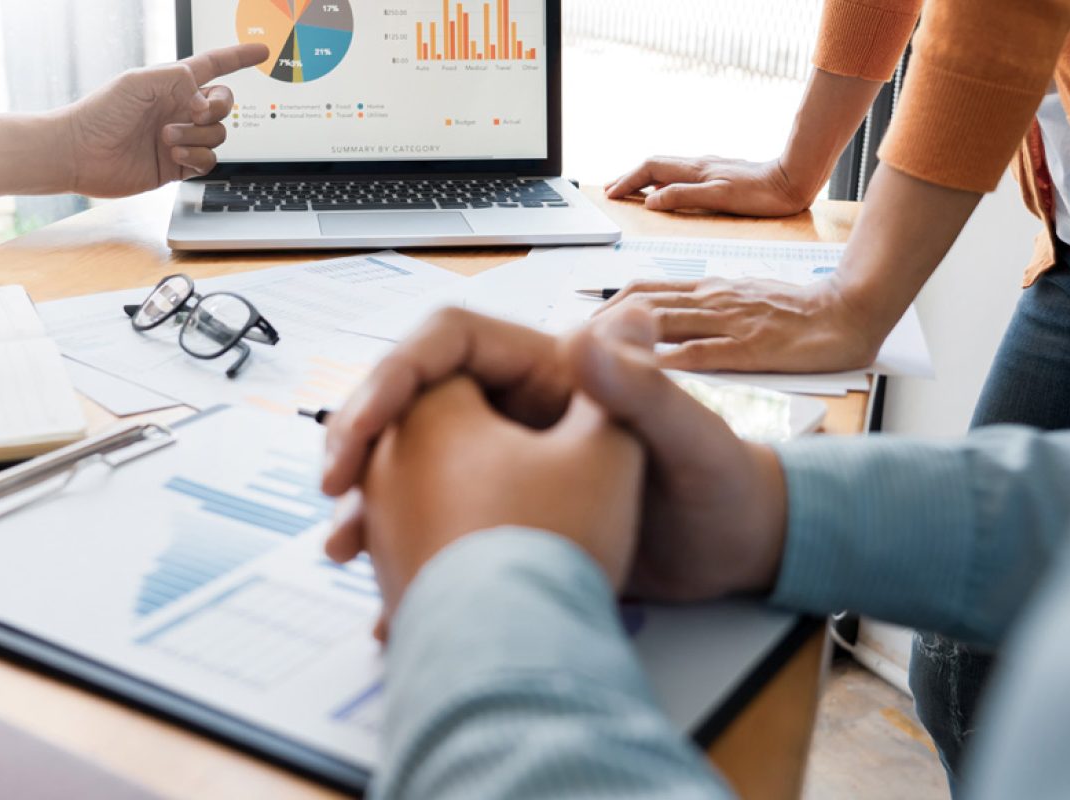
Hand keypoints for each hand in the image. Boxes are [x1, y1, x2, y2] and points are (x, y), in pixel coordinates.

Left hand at [58, 43, 268, 194]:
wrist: (79, 153)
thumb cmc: (101, 112)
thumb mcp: (141, 81)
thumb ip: (180, 80)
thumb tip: (205, 104)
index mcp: (173, 84)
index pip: (215, 65)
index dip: (239, 56)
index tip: (262, 50)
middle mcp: (180, 110)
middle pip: (224, 105)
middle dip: (217, 109)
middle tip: (192, 114)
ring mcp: (180, 139)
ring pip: (218, 136)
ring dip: (197, 136)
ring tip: (166, 139)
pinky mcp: (177, 167)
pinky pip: (208, 161)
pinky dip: (196, 157)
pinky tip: (173, 155)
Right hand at [322, 306, 788, 610]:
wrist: (737, 554)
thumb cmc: (723, 484)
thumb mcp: (690, 438)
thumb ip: (644, 390)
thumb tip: (591, 330)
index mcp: (551, 368)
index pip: (445, 345)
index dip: (392, 378)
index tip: (358, 428)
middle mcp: (519, 406)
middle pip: (413, 403)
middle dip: (363, 442)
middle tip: (333, 490)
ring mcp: (507, 459)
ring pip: (414, 465)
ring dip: (372, 502)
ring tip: (344, 548)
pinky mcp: (506, 513)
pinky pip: (434, 519)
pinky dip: (404, 549)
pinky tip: (385, 593)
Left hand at [594, 276, 882, 372]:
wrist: (850, 311)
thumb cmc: (796, 315)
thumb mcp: (739, 301)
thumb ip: (701, 311)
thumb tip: (657, 325)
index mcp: (707, 290)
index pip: (641, 291)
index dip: (602, 309)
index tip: (573, 332)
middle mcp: (711, 300)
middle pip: (639, 304)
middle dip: (596, 326)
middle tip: (563, 351)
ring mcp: (729, 321)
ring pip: (661, 322)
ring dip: (617, 341)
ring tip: (583, 363)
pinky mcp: (750, 348)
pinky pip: (700, 353)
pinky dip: (664, 365)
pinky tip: (636, 378)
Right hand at [605, 155, 812, 215]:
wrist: (792, 180)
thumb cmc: (760, 194)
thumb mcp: (719, 197)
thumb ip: (683, 197)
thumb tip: (651, 201)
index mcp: (695, 170)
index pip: (650, 170)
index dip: (627, 181)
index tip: (611, 194)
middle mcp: (699, 165)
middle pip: (654, 165)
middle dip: (629, 176)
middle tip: (611, 189)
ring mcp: (709, 167)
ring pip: (667, 168)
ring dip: (644, 177)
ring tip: (631, 188)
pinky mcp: (720, 173)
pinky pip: (681, 173)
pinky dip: (663, 179)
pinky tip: (667, 187)